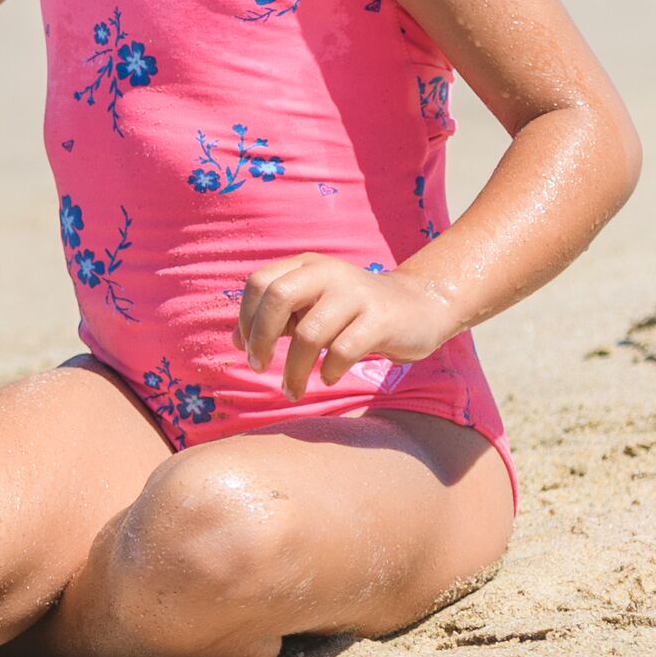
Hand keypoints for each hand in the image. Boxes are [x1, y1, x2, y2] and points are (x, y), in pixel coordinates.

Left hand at [236, 255, 462, 396]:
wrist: (419, 307)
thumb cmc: (354, 312)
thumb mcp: (313, 306)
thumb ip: (277, 319)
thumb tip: (237, 341)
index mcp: (307, 266)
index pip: (259, 283)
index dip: (246, 318)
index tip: (248, 349)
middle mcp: (328, 273)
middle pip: (277, 298)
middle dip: (261, 338)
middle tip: (259, 367)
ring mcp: (356, 294)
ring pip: (309, 333)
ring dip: (294, 370)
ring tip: (292, 390)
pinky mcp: (381, 319)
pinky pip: (343, 350)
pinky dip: (329, 371)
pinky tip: (328, 378)